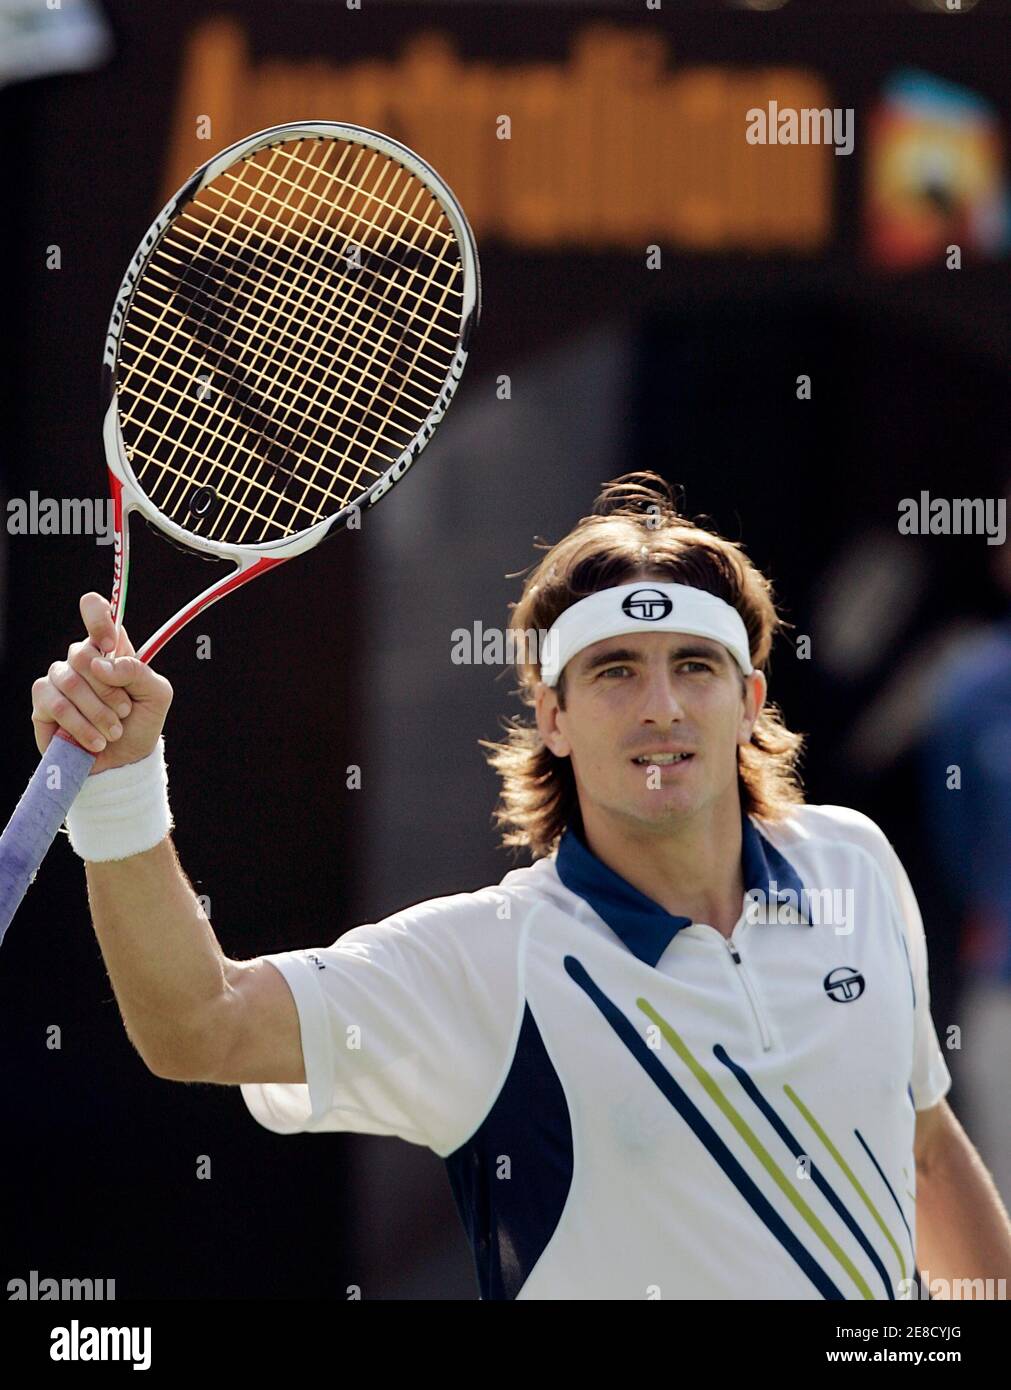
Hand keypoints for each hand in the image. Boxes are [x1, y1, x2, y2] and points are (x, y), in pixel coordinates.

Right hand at [31, 593, 172, 772]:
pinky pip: (56, 704)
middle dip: (109, 689)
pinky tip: (95, 741)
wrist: (125, 762)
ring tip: (113, 732)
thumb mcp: (156, 694)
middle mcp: (81, 659)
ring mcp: (59, 679)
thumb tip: (102, 663)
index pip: (94, 609)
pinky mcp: (42, 705)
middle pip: (83, 653)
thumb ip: (137, 670)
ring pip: (70, 680)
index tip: (110, 645)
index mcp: (110, 648)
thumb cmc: (140, 723)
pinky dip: (80, 725)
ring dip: (97, 712)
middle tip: (124, 711)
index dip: (98, 619)